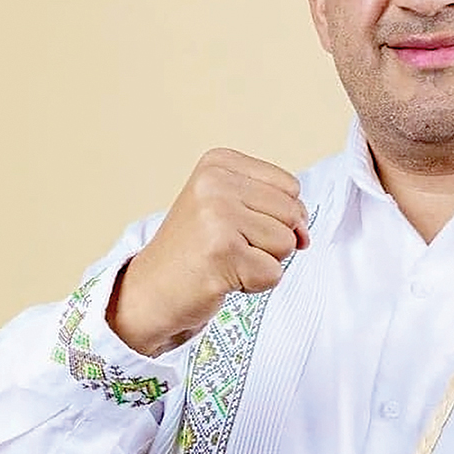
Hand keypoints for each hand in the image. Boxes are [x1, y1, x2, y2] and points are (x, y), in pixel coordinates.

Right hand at [106, 148, 309, 356]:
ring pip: (287, 243)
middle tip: (229, 246)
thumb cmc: (195, 249)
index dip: (277, 215)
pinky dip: (254, 284)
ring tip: (226, 261)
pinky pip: (273, 273)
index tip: (238, 224)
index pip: (290, 187)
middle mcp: (216, 182)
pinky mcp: (222, 253)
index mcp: (219, 162)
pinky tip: (222, 277)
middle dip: (271, 240)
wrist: (149, 291)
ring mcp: (217, 216)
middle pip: (292, 213)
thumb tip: (305, 235)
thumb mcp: (230, 206)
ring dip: (263, 262)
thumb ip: (276, 208)